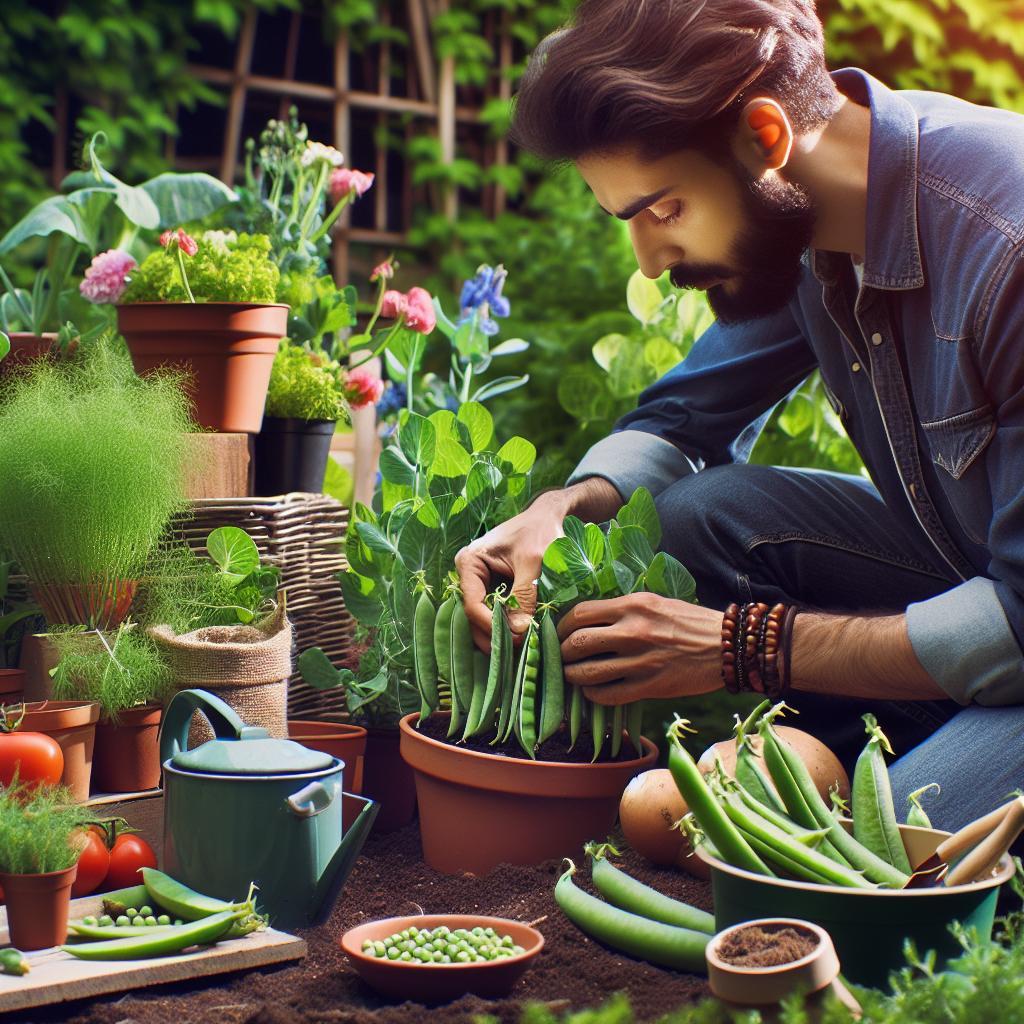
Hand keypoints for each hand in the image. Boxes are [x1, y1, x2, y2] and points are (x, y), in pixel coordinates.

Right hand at [455, 493, 566, 648]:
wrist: (549, 517)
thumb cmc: (540, 532)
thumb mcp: (533, 562)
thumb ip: (524, 595)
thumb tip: (518, 632)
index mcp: (469, 562)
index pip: (473, 604)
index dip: (492, 626)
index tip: (516, 639)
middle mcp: (468, 576)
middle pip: (474, 617)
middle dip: (494, 636)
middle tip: (518, 651)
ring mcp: (479, 585)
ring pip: (483, 621)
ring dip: (500, 636)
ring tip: (522, 648)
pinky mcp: (493, 591)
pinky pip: (495, 615)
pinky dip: (507, 628)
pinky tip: (522, 638)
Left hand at [558, 592, 723, 703]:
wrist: (728, 647)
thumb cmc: (691, 622)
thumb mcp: (656, 602)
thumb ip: (625, 609)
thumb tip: (591, 620)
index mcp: (633, 605)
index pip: (580, 613)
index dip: (563, 626)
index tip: (560, 634)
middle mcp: (633, 631)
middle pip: (577, 643)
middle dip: (562, 653)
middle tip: (562, 658)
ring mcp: (640, 661)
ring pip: (587, 672)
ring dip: (573, 677)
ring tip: (572, 676)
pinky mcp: (650, 686)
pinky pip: (608, 695)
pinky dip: (593, 695)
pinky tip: (593, 692)